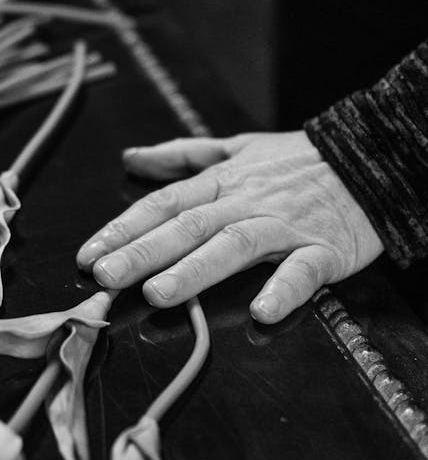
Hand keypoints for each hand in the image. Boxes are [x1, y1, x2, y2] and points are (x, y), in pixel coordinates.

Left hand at [76, 132, 383, 322]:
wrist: (372, 157)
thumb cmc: (298, 161)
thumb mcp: (237, 147)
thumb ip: (182, 155)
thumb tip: (132, 158)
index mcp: (223, 181)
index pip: (164, 204)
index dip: (124, 228)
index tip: (88, 254)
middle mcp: (246, 202)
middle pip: (189, 225)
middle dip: (143, 251)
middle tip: (105, 276)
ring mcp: (285, 225)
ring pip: (235, 246)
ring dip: (196, 270)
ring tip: (159, 294)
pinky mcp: (325, 249)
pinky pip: (303, 270)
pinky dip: (283, 289)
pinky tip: (262, 312)